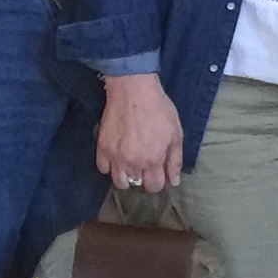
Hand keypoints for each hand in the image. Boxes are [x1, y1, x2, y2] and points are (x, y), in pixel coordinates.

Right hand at [98, 72, 184, 191]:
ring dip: (126, 177)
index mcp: (153, 160)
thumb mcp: (176, 134)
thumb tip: (173, 181)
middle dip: (144, 179)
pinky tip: (118, 158)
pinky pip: (103, 168)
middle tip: (147, 166)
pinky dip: (110, 167)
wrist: (132, 90)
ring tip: (132, 165)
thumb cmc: (158, 110)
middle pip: (136, 185)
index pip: (154, 186)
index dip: (159, 182)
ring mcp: (114, 157)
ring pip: (118, 181)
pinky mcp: (101, 148)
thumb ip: (174, 160)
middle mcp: (132, 163)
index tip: (160, 173)